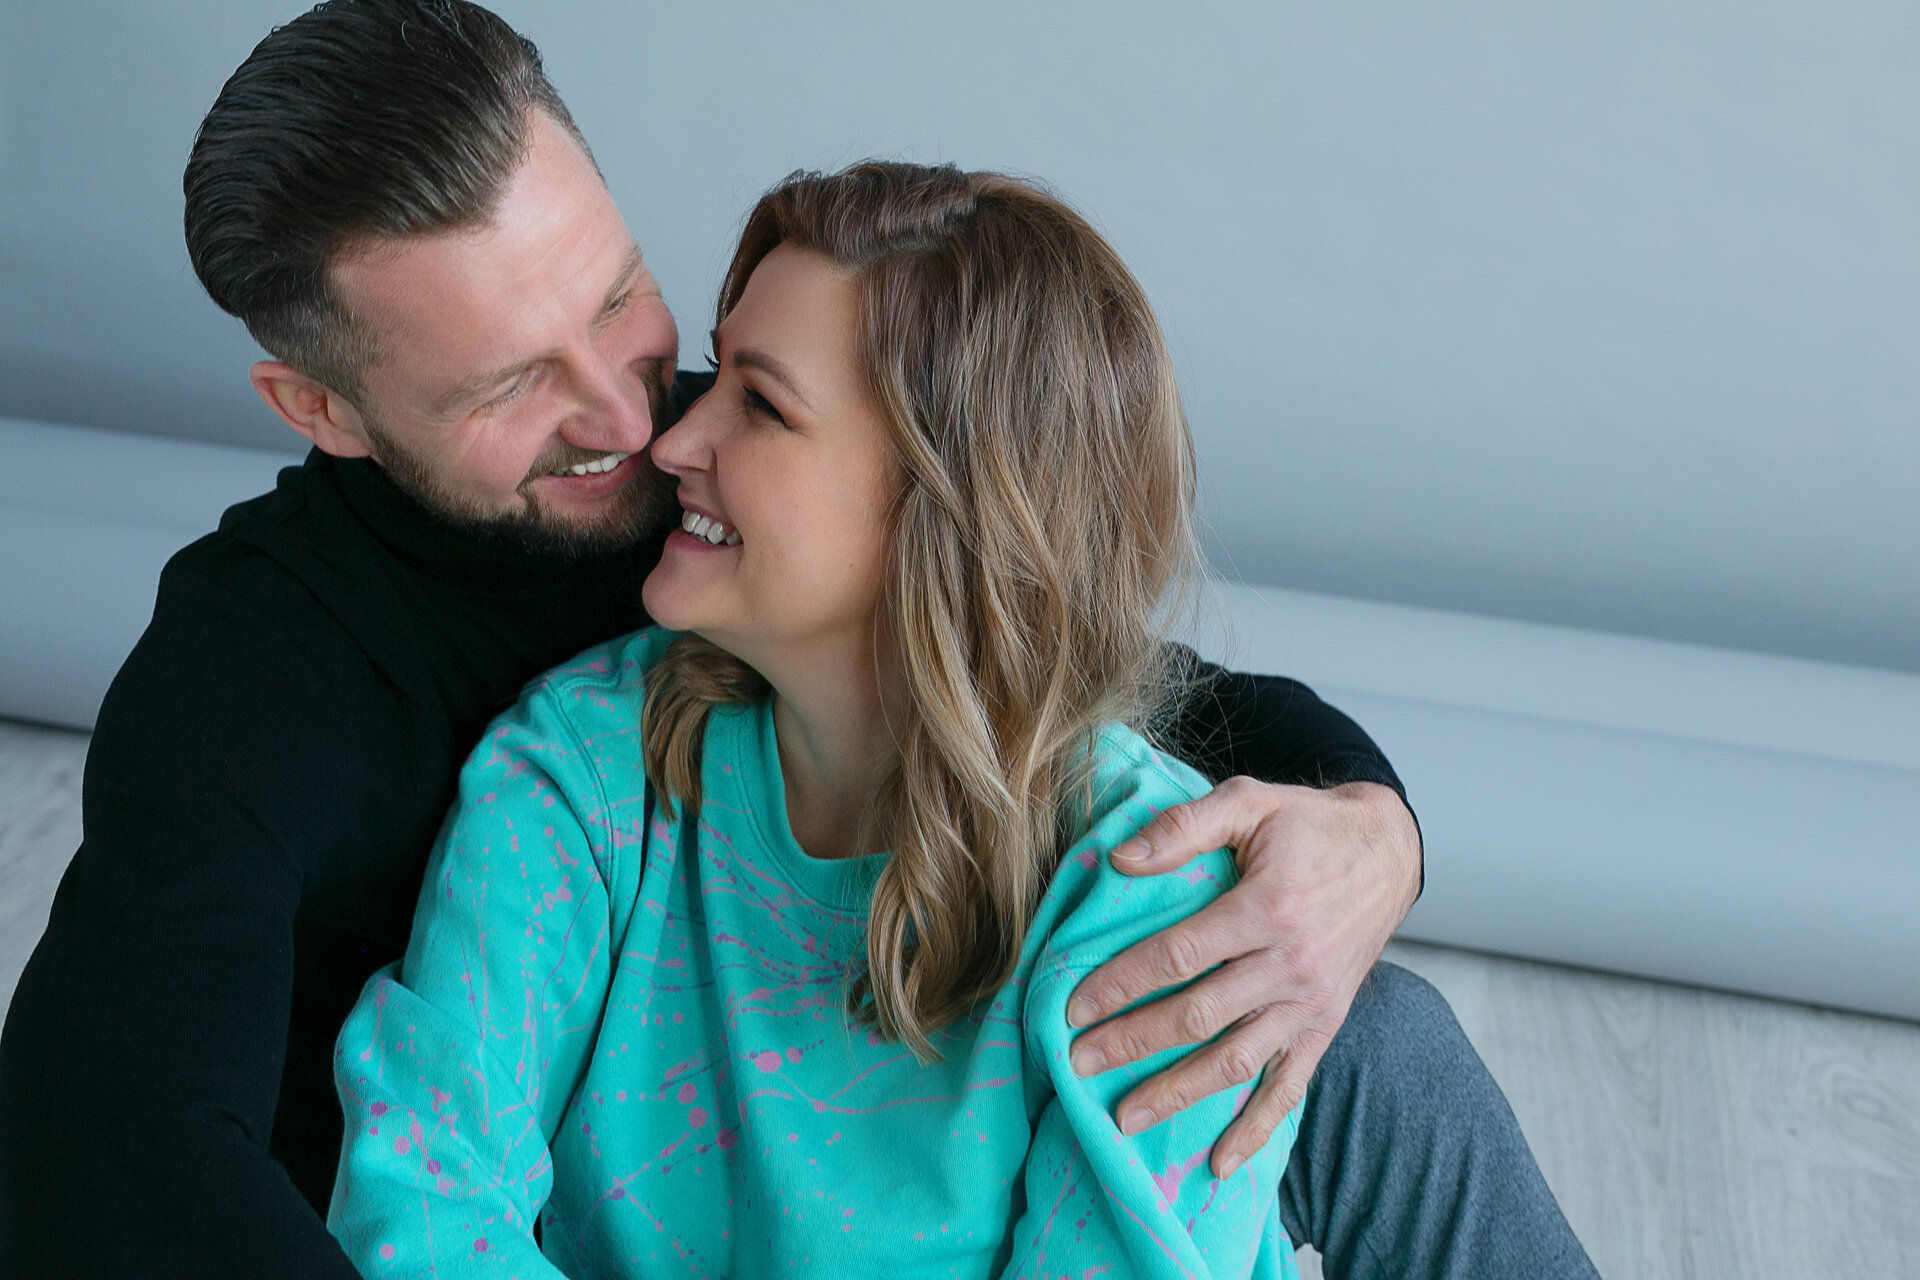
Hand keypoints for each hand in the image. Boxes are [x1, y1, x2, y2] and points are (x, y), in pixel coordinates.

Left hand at [1065, 778, 1420, 1176]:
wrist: (1389, 853)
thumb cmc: (1307, 825)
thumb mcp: (1249, 800)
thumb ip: (1184, 826)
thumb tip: (1121, 859)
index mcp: (1267, 907)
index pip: (1177, 956)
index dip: (1122, 984)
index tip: (1074, 1006)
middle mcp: (1291, 964)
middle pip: (1198, 1016)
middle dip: (1132, 1044)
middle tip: (1076, 1065)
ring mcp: (1311, 1003)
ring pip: (1236, 1062)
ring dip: (1178, 1094)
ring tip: (1124, 1120)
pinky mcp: (1325, 1026)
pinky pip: (1290, 1088)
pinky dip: (1256, 1130)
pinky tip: (1219, 1163)